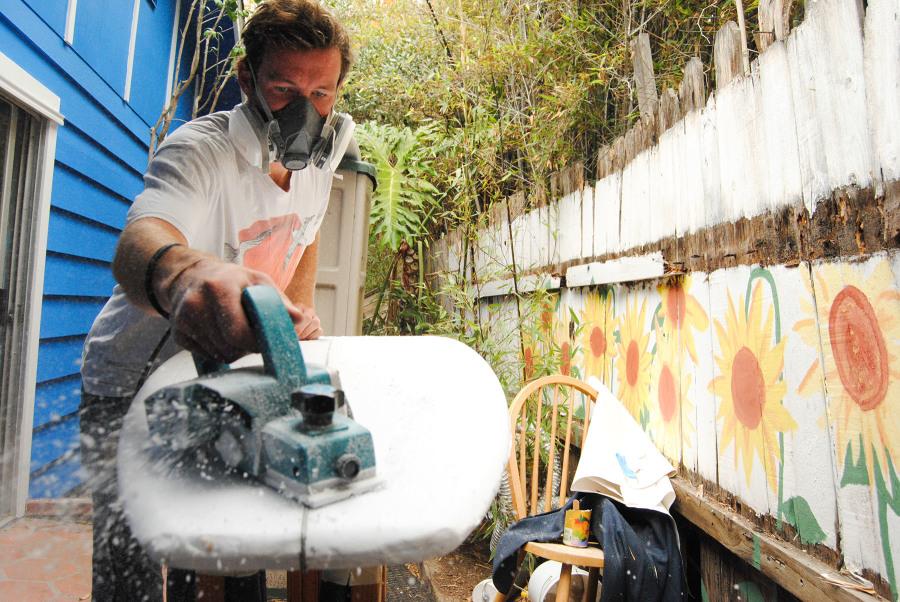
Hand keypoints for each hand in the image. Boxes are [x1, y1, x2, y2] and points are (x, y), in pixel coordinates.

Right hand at [162, 258, 319, 361]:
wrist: (191, 276)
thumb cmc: (231, 280)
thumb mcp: (257, 281)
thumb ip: (278, 302)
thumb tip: (298, 320)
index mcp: (219, 287)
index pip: (239, 332)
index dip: (256, 342)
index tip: (266, 341)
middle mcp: (196, 303)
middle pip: (230, 347)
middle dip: (247, 347)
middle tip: (253, 336)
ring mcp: (183, 320)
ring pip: (219, 354)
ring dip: (235, 350)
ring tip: (237, 331)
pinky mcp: (178, 334)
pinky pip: (206, 355)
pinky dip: (219, 350)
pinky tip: (221, 334)